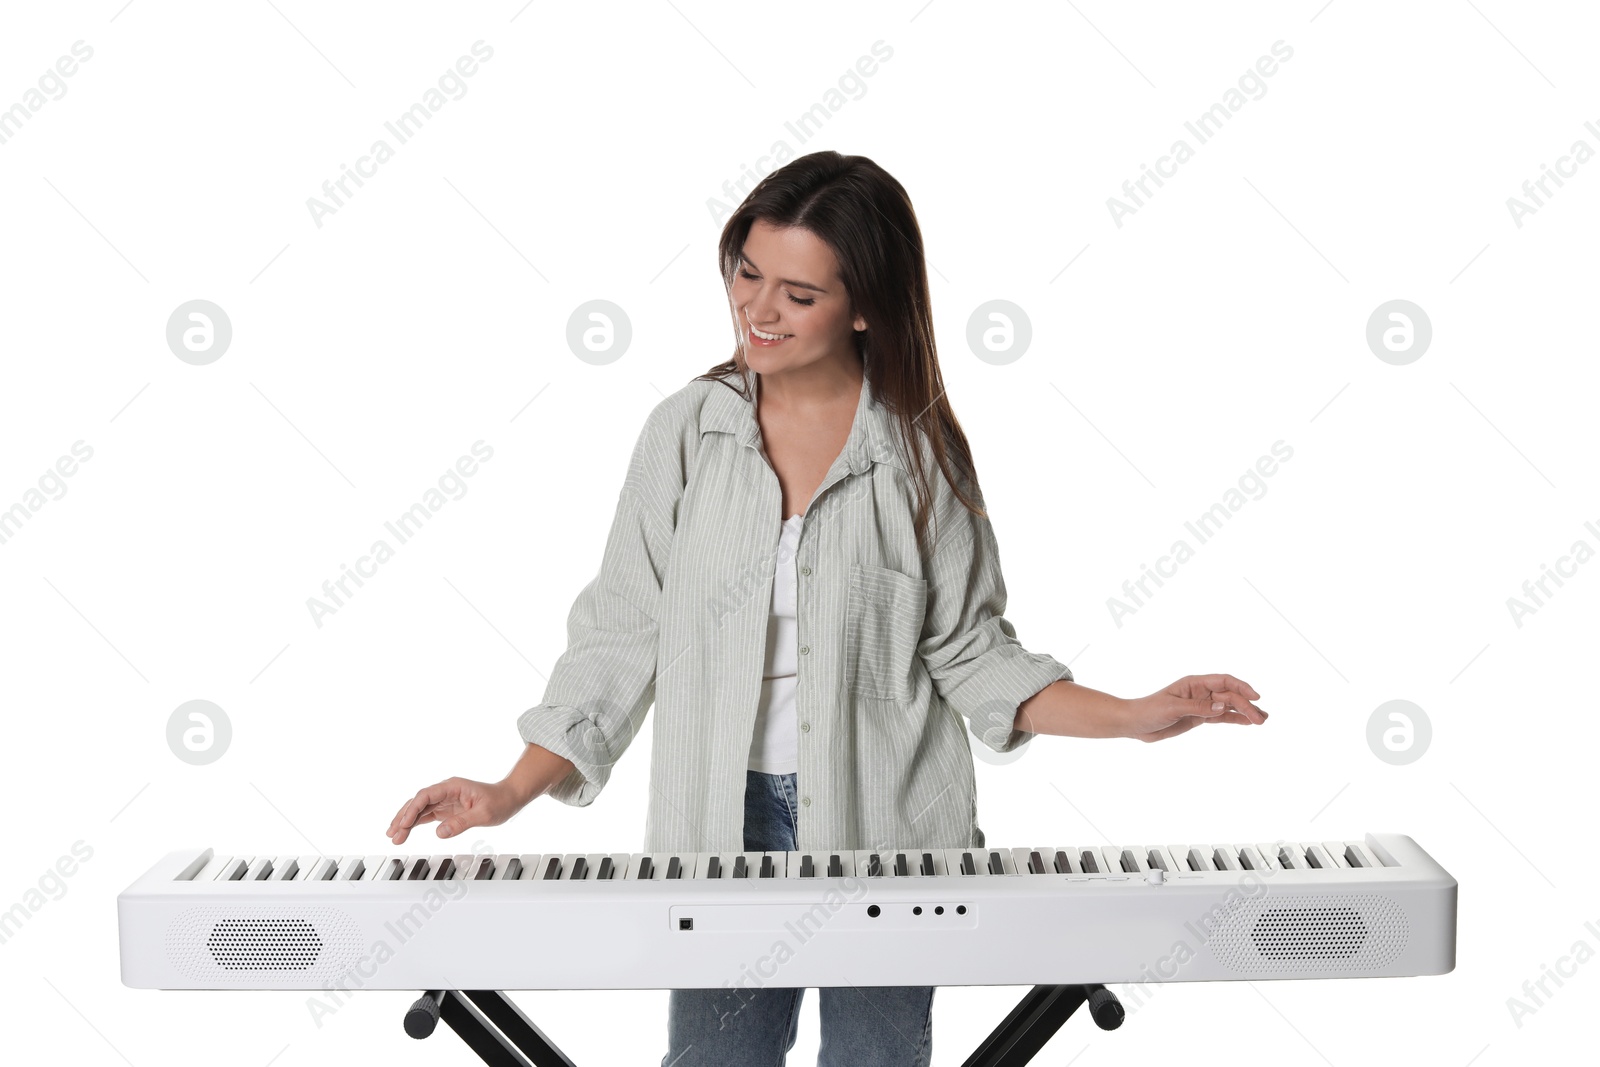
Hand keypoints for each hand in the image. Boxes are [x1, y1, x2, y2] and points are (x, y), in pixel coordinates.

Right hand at [388, 776, 524, 844]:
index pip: (426, 796)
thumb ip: (461, 823)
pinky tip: (404, 832)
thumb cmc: (500, 801)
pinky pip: (425, 815)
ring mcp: (444, 800)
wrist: (510, 797)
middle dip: (403, 817)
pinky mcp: (445, 809)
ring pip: (419, 809)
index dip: (412, 809)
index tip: (404, 824)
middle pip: (417, 802)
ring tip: (393, 837)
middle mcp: (445, 791)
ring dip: (405, 822)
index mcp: (453, 786)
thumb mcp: (484, 814)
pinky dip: (414, 824)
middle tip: (392, 835)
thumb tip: (439, 833)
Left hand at [1120, 674, 1265, 742]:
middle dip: (1247, 705)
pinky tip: (1247, 723)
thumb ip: (1198, 707)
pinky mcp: (1199, 717)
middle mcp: (1200, 691)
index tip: (1255, 697)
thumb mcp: (1173, 708)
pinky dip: (1234, 719)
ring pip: (1228, 706)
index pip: (1224, 681)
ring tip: (1262, 720)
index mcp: (1194, 683)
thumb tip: (1221, 706)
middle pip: (1229, 696)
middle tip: (1261, 719)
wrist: (1135, 724)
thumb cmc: (1150, 710)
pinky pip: (1220, 717)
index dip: (1242, 687)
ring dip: (1245, 712)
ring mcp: (1201, 704)